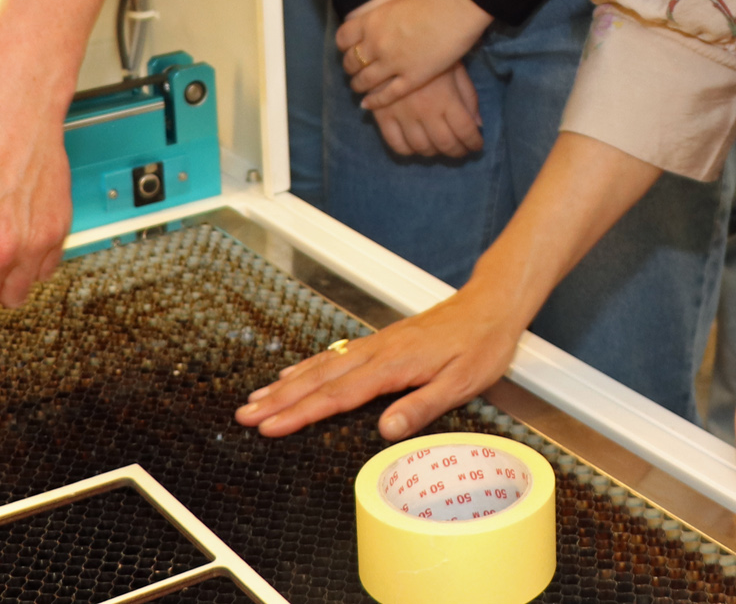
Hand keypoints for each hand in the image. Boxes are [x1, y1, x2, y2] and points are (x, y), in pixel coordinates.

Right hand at [236, 275, 526, 440]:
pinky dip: (308, 367)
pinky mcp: (381, 342)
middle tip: (245, 416)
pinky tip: (293, 374)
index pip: (337, 396)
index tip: (270, 427)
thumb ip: (421, 406)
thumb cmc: (480, 345)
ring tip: (256, 399)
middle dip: (279, 400)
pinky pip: (334, 356)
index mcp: (393, 366)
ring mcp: (376, 344)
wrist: (491, 304)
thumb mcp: (462, 383)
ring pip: (322, 366)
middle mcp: (377, 352)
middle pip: (319, 380)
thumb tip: (386, 431)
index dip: (300, 414)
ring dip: (286, 384)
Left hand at [340, 0, 491, 108]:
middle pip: (352, 61)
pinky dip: (375, 100)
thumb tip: (391, 21)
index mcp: (372, 21)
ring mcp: (393, 63)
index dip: (344, 46)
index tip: (349, 48)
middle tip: (355, 71)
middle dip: (351, 67)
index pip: (344, 38)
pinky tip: (369, 104)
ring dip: (359, 85)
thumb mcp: (400, 3)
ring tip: (360, 88)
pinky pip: (387, 94)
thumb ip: (390, 17)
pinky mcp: (411, 78)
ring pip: (365, 81)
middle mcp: (376, 43)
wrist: (456, 6)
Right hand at [371, 63, 483, 158]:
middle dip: (458, 151)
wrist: (393, 43)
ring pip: (422, 148)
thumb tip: (478, 125)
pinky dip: (409, 151)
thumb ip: (469, 97)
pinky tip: (416, 145)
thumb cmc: (430, 54)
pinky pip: (396, 144)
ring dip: (435, 153)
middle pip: (445, 144)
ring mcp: (403, 115)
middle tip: (462, 150)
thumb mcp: (456, 70)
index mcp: (446, 98)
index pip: (465, 131)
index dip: (474, 143)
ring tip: (440, 147)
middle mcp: (425, 111)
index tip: (477, 145)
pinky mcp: (383, 116)